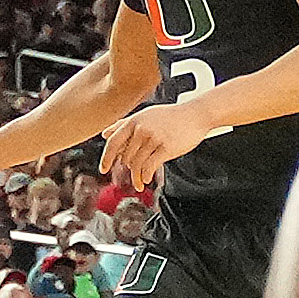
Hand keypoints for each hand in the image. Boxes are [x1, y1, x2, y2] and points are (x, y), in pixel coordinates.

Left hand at [101, 101, 216, 191]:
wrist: (196, 114)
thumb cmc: (169, 116)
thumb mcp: (143, 115)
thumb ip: (123, 124)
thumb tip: (104, 134)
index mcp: (133, 122)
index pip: (113, 143)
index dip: (106, 158)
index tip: (103, 169)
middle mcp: (141, 129)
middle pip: (125, 156)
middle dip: (127, 168)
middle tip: (132, 174)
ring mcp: (154, 138)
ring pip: (137, 163)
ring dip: (136, 177)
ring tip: (139, 183)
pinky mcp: (167, 148)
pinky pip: (149, 166)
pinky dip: (145, 176)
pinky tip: (146, 180)